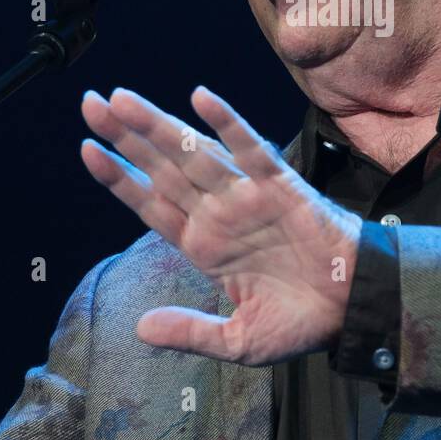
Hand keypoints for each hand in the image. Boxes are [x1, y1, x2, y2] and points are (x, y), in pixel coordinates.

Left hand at [80, 85, 362, 366]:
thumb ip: (190, 332)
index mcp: (203, 246)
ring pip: (194, 153)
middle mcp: (218, 214)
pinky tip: (200, 98)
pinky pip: (250, 148)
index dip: (118, 177)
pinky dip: (227, 123)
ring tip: (121, 99)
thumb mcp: (238, 340)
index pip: (149, 203)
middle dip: (124, 137)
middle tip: (90, 103)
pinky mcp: (280, 186)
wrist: (354, 309)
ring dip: (158, 125)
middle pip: (161, 168)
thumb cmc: (301, 322)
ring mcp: (246, 196)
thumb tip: (141, 330)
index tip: (86, 149)